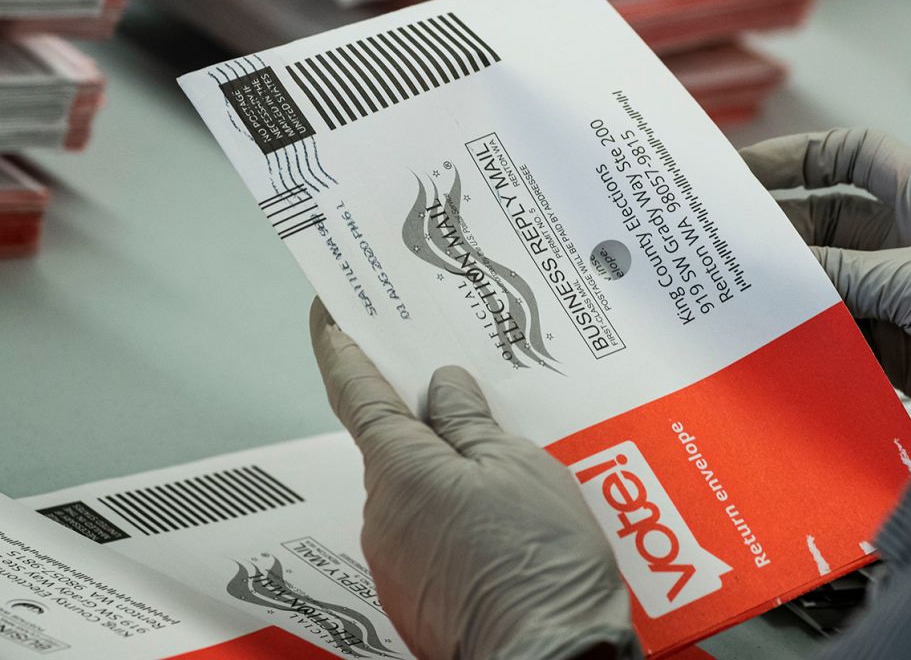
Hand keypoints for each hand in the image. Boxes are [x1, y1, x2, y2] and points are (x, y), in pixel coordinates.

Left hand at [309, 300, 637, 659]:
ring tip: (513, 478)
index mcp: (401, 469)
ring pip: (417, 490)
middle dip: (429, 419)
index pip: (356, 390)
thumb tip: (443, 388)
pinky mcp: (416, 591)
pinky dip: (458, 516)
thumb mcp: (518, 466)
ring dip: (452, 474)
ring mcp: (395, 557)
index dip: (341, 345)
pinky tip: (506, 524)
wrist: (549, 655)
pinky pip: (429, 531)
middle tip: (475, 398)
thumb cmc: (537, 565)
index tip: (332, 312)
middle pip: (394, 443)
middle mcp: (382, 513)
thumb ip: (472, 422)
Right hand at [740, 128, 910, 429]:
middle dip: (780, 230)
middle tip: (720, 245)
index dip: (801, 156)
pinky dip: (810, 336)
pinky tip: (772, 342)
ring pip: (831, 281)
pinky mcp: (903, 350)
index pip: (857, 156)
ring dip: (791, 289)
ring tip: (734, 297)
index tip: (744, 172)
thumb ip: (846, 273)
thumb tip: (773, 268)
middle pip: (831, 222)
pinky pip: (842, 333)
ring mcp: (908, 298)